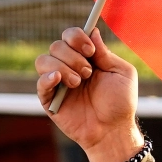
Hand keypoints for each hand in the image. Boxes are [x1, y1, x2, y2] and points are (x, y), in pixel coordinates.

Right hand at [36, 25, 142, 161]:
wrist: (113, 130)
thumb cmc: (120, 103)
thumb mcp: (122, 73)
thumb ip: (106, 53)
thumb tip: (93, 31)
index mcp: (86, 58)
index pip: (71, 35)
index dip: (77, 37)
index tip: (90, 51)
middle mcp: (69, 66)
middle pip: (57, 45)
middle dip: (73, 57)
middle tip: (88, 73)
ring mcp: (57, 82)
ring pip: (44, 60)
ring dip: (63, 68)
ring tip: (79, 83)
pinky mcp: (49, 99)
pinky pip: (39, 83)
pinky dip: (47, 78)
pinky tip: (59, 81)